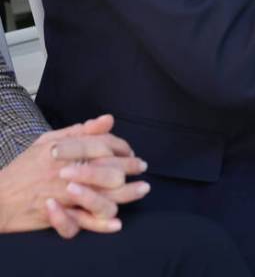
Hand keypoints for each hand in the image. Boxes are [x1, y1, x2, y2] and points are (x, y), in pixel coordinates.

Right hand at [0, 115, 148, 237]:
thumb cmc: (23, 168)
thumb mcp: (47, 142)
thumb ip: (79, 131)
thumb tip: (107, 119)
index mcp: (65, 152)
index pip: (103, 145)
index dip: (121, 147)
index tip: (130, 151)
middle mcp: (66, 172)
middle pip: (108, 169)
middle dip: (130, 167)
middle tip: (142, 167)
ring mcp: (63, 196)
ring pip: (101, 196)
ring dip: (125, 194)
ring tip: (141, 189)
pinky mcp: (57, 216)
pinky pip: (82, 222)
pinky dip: (99, 224)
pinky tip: (116, 222)